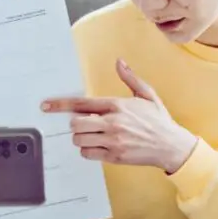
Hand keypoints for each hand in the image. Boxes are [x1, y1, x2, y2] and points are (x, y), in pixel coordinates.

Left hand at [42, 59, 197, 173]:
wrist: (171, 145)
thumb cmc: (159, 121)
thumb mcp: (147, 95)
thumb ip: (130, 78)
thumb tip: (119, 62)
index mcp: (117, 105)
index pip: (82, 103)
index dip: (60, 104)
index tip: (46, 105)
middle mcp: (113, 123)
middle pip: (76, 124)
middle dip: (76, 124)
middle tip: (84, 124)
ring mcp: (113, 141)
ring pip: (79, 140)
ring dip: (81, 138)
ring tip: (93, 136)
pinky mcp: (114, 156)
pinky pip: (88, 153)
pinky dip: (88, 150)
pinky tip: (99, 146)